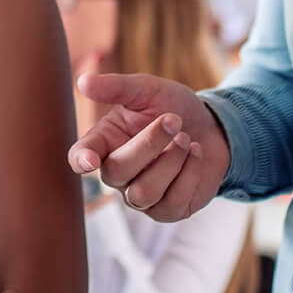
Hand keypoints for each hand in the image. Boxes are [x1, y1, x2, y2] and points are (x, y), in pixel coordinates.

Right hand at [67, 73, 230, 221]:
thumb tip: (83, 82)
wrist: (212, 127)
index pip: (80, 157)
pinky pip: (173, 202)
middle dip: (149, 144)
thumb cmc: (172, 107)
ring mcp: (141, 196)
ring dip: (171, 161)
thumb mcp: (147, 90)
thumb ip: (116, 87)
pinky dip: (190, 172)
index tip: (90, 160)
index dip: (81, 160)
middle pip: (117, 171)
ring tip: (186, 139)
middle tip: (174, 119)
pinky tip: (196, 153)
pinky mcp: (168, 210)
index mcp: (105, 143)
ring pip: (144, 192)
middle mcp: (117, 175)